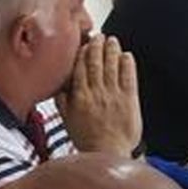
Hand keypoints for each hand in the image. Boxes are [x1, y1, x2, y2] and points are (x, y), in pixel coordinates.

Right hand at [60, 35, 141, 155]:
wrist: (108, 152)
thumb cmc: (88, 139)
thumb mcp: (67, 121)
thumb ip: (63, 102)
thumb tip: (58, 87)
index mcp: (80, 97)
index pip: (79, 69)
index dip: (82, 54)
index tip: (84, 44)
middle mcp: (96, 93)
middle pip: (96, 63)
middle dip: (97, 47)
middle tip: (99, 37)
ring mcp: (113, 95)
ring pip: (112, 66)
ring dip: (112, 51)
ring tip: (112, 41)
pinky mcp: (129, 99)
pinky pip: (128, 77)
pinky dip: (127, 64)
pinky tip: (127, 56)